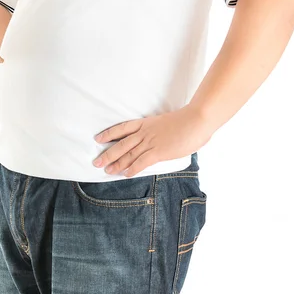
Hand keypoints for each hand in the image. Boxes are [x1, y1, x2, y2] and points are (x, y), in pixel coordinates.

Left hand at [92, 105, 213, 176]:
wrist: (196, 119)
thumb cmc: (187, 120)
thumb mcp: (168, 123)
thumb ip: (162, 131)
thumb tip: (165, 138)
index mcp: (146, 123)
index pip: (122, 128)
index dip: (109, 133)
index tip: (98, 138)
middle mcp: (145, 132)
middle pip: (121, 144)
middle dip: (108, 153)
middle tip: (96, 162)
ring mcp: (151, 142)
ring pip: (128, 154)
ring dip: (116, 163)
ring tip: (106, 170)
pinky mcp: (159, 151)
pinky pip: (142, 161)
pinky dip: (133, 168)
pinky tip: (126, 174)